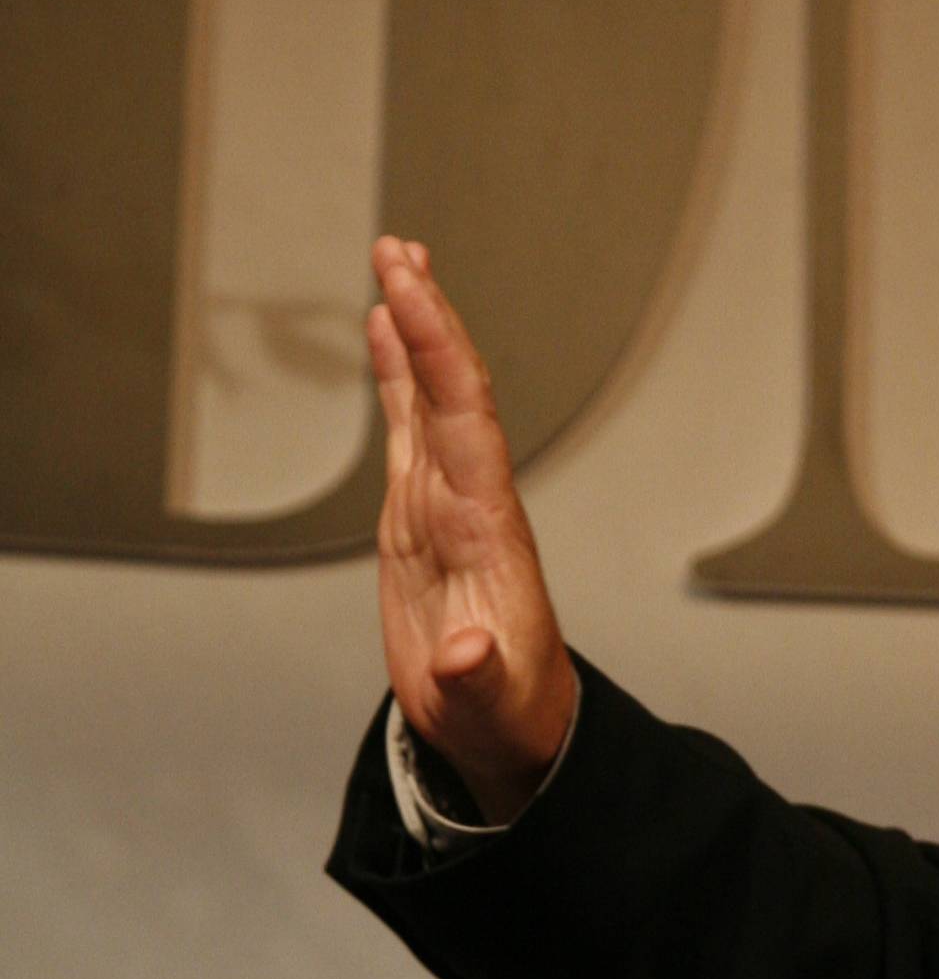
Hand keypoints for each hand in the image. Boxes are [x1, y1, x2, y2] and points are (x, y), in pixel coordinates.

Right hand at [367, 234, 576, 824]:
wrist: (510, 731)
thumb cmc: (504, 715)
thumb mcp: (490, 705)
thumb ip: (478, 675)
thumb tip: (469, 654)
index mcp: (487, 528)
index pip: (462, 419)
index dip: (436, 353)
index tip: (409, 290)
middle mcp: (471, 500)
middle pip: (449, 389)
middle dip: (428, 316)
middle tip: (398, 248)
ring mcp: (446, 503)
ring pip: (430, 397)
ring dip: (416, 329)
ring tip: (395, 260)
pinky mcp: (422, 517)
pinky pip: (409, 428)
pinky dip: (398, 375)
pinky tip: (387, 328)